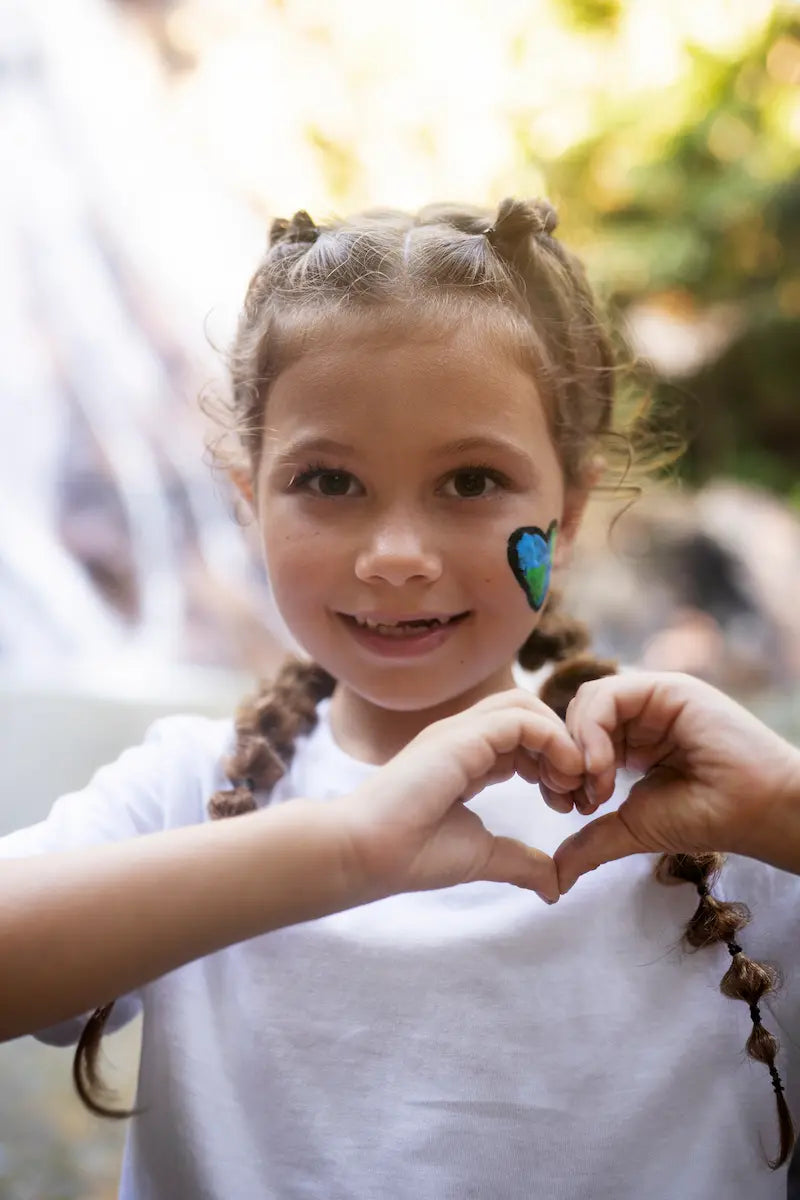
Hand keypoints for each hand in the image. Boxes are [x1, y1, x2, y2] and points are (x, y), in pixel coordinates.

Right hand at [337, 689, 584, 903]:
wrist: (367, 854)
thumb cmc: (412, 854)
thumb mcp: (483, 855)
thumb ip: (520, 862)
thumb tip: (555, 885)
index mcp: (466, 757)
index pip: (523, 736)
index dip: (554, 762)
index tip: (567, 805)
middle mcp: (463, 737)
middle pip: (528, 711)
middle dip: (562, 744)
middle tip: (577, 791)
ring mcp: (460, 731)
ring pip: (526, 705)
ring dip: (560, 738)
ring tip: (570, 783)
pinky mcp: (462, 737)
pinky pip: (522, 719)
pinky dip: (553, 741)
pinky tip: (561, 777)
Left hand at [554, 671, 799, 891]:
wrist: (759, 810)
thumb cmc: (707, 817)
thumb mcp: (634, 826)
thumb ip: (593, 840)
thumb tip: (555, 874)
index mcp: (633, 738)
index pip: (576, 735)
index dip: (563, 767)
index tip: (572, 807)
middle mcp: (641, 713)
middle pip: (576, 715)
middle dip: (565, 757)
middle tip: (577, 798)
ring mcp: (654, 697)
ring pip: (588, 702)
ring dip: (579, 746)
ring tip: (596, 788)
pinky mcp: (667, 688)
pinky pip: (609, 695)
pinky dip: (593, 732)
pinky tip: (604, 769)